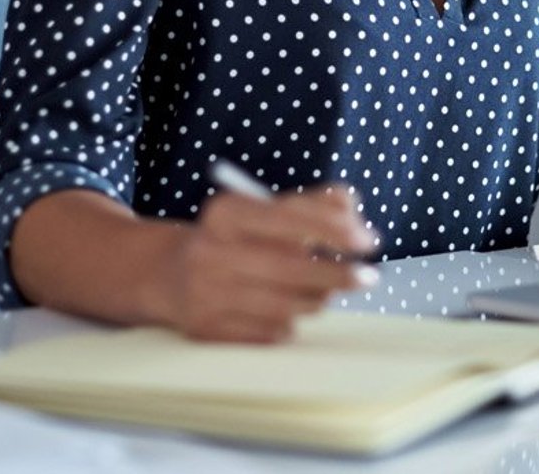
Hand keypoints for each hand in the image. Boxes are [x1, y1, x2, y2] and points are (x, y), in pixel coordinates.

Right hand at [154, 185, 378, 342]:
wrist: (170, 275)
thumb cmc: (235, 240)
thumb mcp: (264, 211)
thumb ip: (312, 204)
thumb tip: (353, 208)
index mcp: (226, 213)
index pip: (290, 217)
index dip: (335, 229)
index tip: (368, 241)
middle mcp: (210, 251)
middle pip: (292, 268)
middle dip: (338, 274)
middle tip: (367, 277)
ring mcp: (205, 293)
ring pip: (287, 305)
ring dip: (315, 299)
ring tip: (319, 291)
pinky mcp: (206, 330)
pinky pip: (271, 333)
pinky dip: (288, 323)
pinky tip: (282, 310)